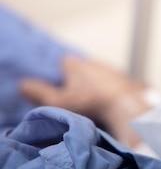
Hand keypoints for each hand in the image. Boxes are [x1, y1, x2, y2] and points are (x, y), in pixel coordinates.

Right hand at [20, 56, 149, 146]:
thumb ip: (39, 93)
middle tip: (77, 99)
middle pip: (83, 69)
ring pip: (101, 76)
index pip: (64, 62)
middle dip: (79, 81)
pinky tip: (112, 104)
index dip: (60, 75)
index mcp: (77, 64)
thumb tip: (23, 85)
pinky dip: (114, 92)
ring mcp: (114, 70)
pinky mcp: (128, 80)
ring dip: (98, 86)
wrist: (127, 106)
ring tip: (95, 104)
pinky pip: (117, 85)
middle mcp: (96, 62)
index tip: (61, 90)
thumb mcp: (58, 102)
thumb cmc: (91, 104)